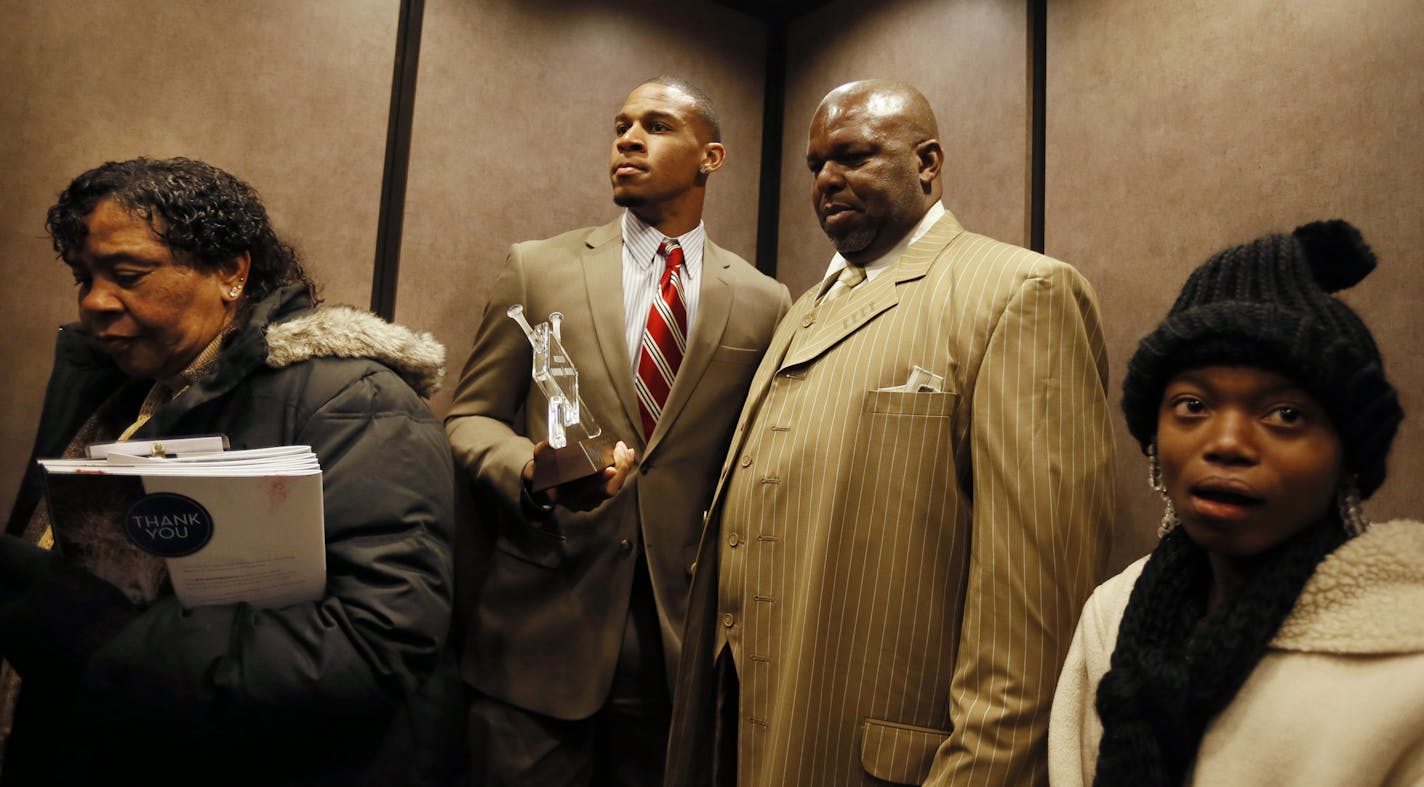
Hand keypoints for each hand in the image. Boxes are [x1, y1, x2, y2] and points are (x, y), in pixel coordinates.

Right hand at [521, 440, 635, 511]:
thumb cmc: (542, 471)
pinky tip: (626, 456)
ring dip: (623, 469)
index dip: (598, 480)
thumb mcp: (539, 459)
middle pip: (606, 491)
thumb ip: (544, 450)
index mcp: (562, 494)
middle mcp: (577, 502)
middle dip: (620, 470)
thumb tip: (553, 441)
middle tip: (623, 450)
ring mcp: (588, 502)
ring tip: (627, 450)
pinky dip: (622, 471)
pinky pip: (613, 486)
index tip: (611, 469)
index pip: (583, 490)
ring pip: (613, 489)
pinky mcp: (596, 498)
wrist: (542, 487)